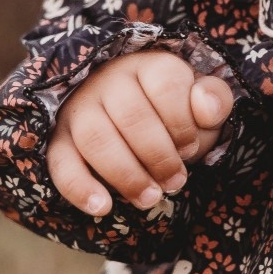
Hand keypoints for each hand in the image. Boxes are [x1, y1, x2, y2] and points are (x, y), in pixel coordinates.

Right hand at [47, 52, 233, 216]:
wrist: (136, 119)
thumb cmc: (173, 112)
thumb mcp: (200, 101)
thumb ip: (214, 100)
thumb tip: (206, 107)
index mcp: (148, 66)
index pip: (166, 84)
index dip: (182, 123)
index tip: (190, 147)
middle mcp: (109, 81)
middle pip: (131, 116)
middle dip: (159, 156)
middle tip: (175, 182)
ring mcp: (80, 109)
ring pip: (96, 139)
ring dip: (126, 175)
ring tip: (149, 198)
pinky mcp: (59, 138)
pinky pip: (60, 162)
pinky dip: (79, 188)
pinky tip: (102, 207)